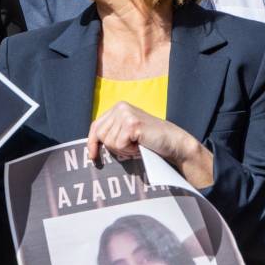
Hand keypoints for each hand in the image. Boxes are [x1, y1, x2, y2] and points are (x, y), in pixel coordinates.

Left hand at [87, 101, 212, 187]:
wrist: (173, 142)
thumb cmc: (150, 141)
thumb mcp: (127, 133)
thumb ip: (113, 132)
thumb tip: (91, 147)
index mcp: (118, 107)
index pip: (96, 126)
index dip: (92, 142)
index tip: (92, 157)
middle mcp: (120, 107)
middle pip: (101, 135)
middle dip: (114, 147)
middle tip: (131, 147)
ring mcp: (125, 114)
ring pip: (110, 142)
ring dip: (123, 149)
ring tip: (137, 145)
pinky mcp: (132, 124)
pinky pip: (119, 144)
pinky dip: (129, 150)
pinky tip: (140, 145)